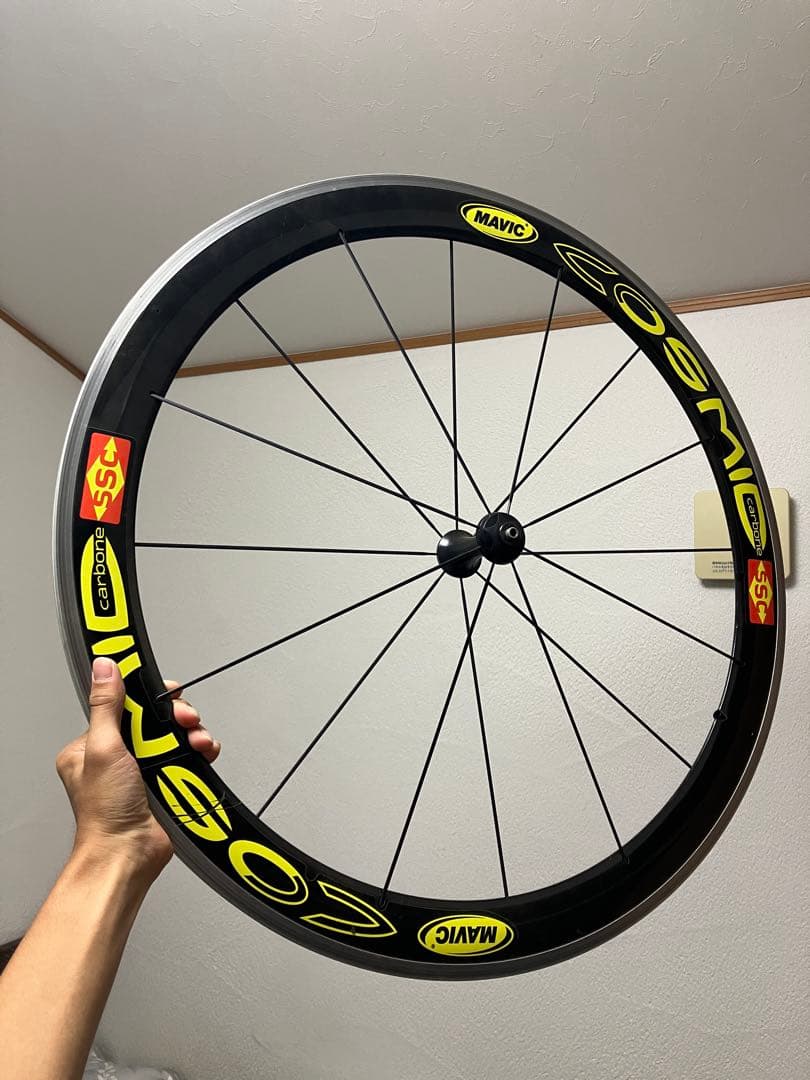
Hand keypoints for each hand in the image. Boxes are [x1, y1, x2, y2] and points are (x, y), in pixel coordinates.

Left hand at [56, 657, 219, 881]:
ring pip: (175, 734)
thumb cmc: (106, 814)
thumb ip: (106, 706)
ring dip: (191, 733)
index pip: (125, 703)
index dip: (149, 695)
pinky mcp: (168, 780)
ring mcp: (145, 768)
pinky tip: (203, 752)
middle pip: (155, 716)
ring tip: (197, 740)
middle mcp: (118, 755)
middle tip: (184, 719)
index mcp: (92, 745)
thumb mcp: (103, 749)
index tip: (167, 690)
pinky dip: (201, 751)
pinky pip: (189, 755)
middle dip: (175, 715)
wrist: (129, 855)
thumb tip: (104, 668)